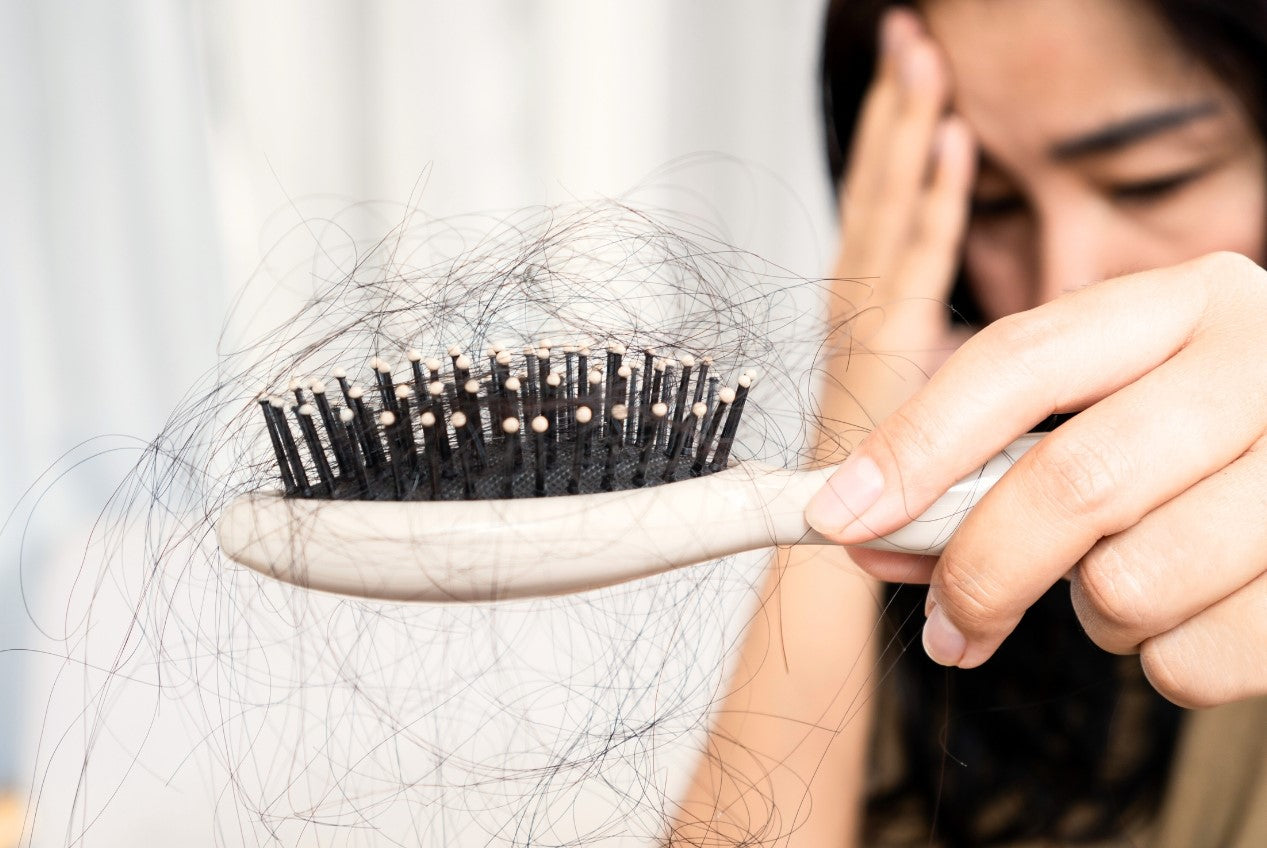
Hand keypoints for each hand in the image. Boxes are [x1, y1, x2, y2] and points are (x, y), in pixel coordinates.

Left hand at [807, 251, 1266, 708]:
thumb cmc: (1206, 445)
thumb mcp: (1108, 414)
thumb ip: (992, 466)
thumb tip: (869, 534)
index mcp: (1180, 304)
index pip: (1017, 361)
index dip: (914, 445)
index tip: (840, 516)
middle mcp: (1258, 363)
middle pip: (1071, 481)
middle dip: (981, 570)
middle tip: (952, 624)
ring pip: (1132, 582)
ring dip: (1096, 616)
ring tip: (1127, 586)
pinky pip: (1198, 657)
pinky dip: (1166, 661)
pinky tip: (1193, 612)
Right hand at [817, 8, 973, 461]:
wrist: (842, 536)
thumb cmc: (879, 475)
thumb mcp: (911, 394)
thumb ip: (938, 345)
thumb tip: (979, 318)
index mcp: (860, 301)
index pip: (879, 199)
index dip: (893, 134)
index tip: (914, 79)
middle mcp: (855, 297)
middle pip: (877, 183)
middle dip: (894, 109)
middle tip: (910, 38)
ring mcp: (865, 315)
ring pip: (888, 204)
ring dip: (907, 130)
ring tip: (922, 62)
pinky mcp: (887, 344)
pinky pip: (916, 260)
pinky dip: (935, 200)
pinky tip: (952, 148)